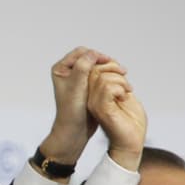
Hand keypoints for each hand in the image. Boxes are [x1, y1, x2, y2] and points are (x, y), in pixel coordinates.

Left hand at [36, 47, 113, 169]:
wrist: (74, 131)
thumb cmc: (72, 111)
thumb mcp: (77, 87)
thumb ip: (82, 68)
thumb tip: (91, 53)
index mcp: (61, 69)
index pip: (82, 53)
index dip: (96, 55)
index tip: (109, 62)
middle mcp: (68, 72)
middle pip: (91, 59)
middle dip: (106, 62)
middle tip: (120, 69)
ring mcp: (77, 80)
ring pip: (97, 67)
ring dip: (110, 70)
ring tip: (123, 75)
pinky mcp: (86, 87)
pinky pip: (100, 76)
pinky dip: (109, 77)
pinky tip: (119, 82)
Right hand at [87, 62, 145, 170]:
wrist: (132, 141)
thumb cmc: (130, 122)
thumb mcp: (123, 94)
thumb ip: (115, 82)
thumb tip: (113, 66)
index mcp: (94, 95)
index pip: (94, 69)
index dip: (110, 65)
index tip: (124, 75)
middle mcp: (91, 99)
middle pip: (96, 71)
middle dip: (116, 72)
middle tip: (127, 87)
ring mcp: (94, 105)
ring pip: (102, 78)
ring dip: (120, 82)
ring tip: (126, 93)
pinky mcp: (101, 110)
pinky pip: (107, 88)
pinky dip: (120, 89)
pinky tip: (124, 98)